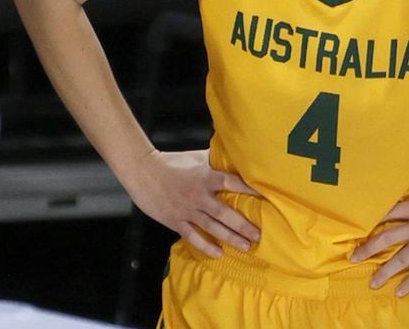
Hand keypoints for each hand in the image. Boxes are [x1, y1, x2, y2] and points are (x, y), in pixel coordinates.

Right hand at [129, 149, 261, 257]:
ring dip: (230, 238)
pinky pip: (192, 236)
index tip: (266, 198)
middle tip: (259, 235)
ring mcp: (186, 210)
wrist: (142, 171)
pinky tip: (219, 253)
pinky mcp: (175, 220)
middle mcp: (198, 195)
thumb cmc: (172, 162)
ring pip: (212, 227)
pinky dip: (206, 245)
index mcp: (205, 177)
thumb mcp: (196, 158)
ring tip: (246, 246)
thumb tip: (236, 156)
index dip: (249, 190)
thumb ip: (215, 161)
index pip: (232, 183)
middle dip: (243, 225)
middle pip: (225, 213)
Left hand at [351, 189, 408, 295]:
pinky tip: (399, 292)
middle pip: (386, 237)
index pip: (390, 211)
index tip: (360, 227)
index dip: (374, 219)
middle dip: (368, 248)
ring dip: (384, 272)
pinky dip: (408, 283)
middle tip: (354, 257)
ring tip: (373, 282)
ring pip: (399, 259)